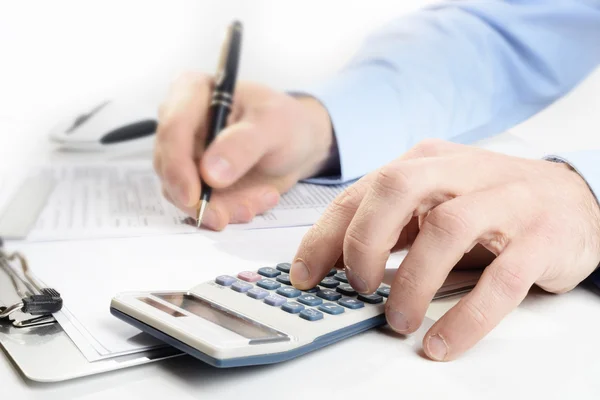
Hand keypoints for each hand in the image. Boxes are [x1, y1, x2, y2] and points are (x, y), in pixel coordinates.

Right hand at [153, 72, 334, 229]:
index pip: (172, 130)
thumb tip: (210, 172)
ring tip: (264, 199)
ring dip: (225, 206)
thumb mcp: (273, 125)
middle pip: (170, 168)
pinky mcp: (194, 181)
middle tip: (243, 210)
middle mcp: (180, 123)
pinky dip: (230, 210)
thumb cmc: (283, 122)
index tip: (193, 196)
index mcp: (192, 92)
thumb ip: (243, 144)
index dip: (177, 166)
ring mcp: (184, 154)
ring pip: (184, 193)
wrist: (296, 144)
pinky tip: (259, 201)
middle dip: (205, 197)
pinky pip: (201, 205)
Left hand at [290, 139, 599, 360]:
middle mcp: (462, 172)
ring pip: (446, 229)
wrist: (573, 197)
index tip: (304, 275)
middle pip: (396, 189)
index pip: (363, 191)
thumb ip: (391, 223)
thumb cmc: (489, 202)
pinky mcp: (540, 239)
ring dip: (412, 282)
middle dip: (363, 242)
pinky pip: (499, 281)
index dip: (326, 235)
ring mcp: (505, 202)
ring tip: (398, 319)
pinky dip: (465, 318)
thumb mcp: (434, 200)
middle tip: (358, 288)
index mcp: (426, 162)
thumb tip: (336, 263)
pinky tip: (440, 342)